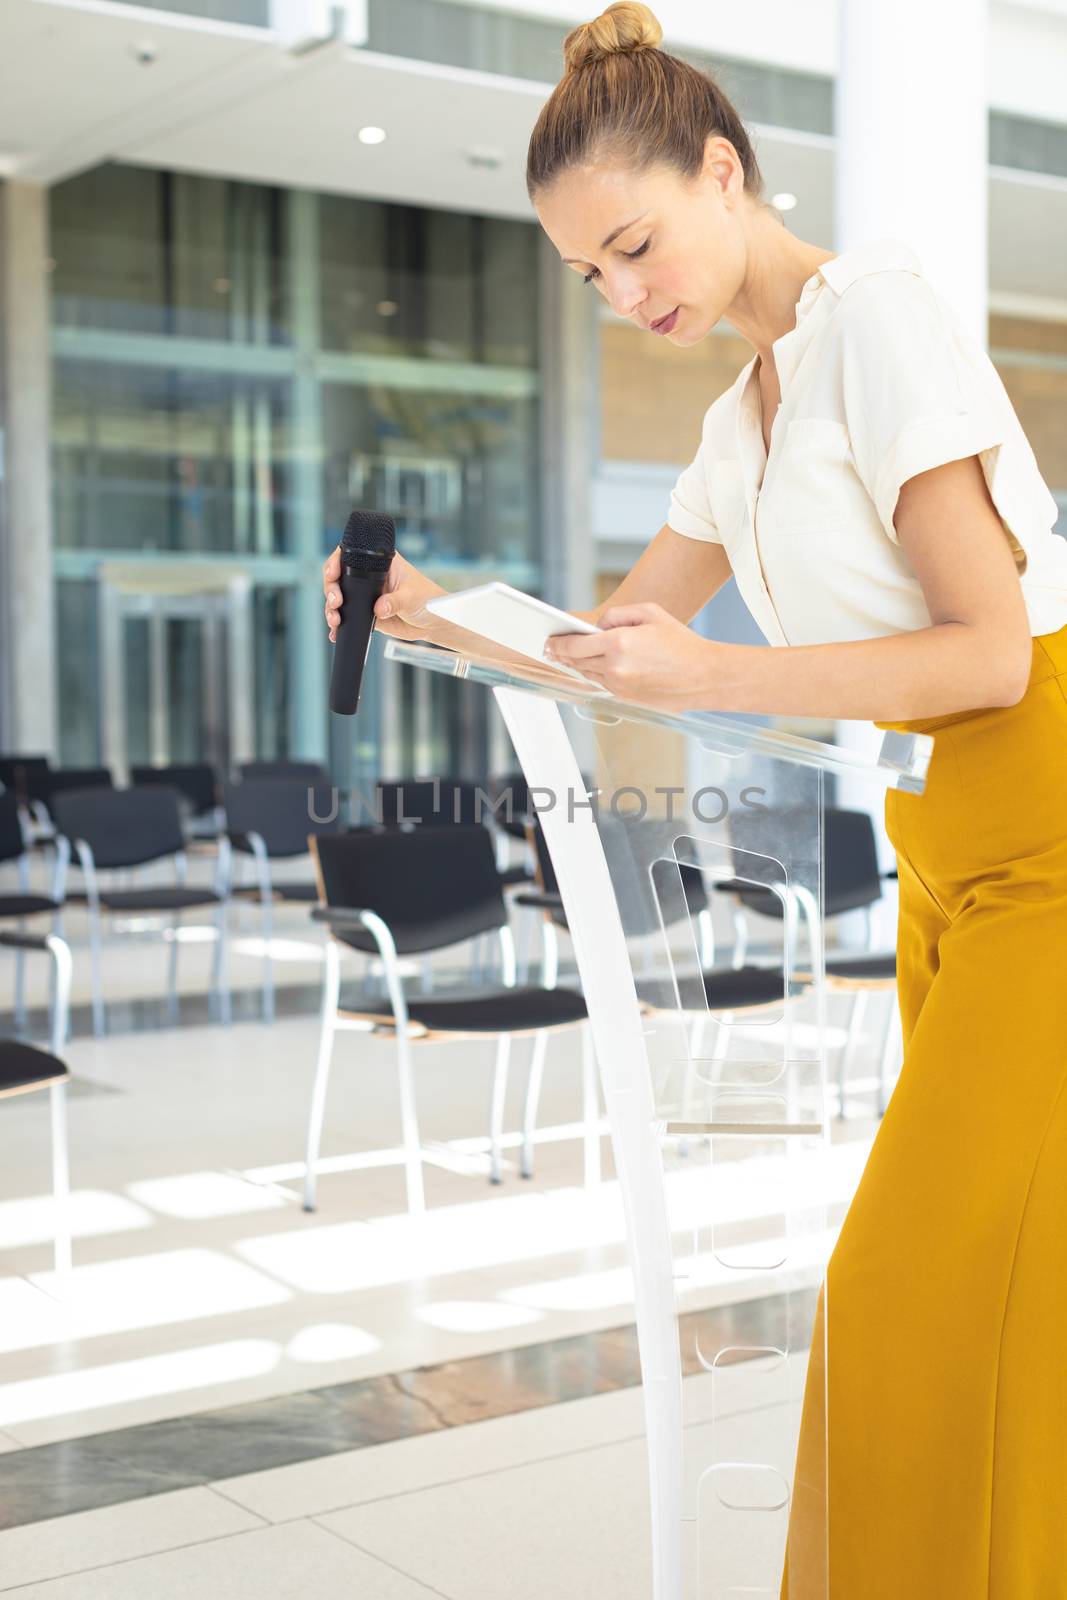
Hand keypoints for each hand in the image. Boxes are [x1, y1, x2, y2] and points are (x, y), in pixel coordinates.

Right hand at [323, 548, 444, 643]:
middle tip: (335, 602)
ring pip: (340, 599)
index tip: (332, 573)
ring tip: (335, 620)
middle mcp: (369, 577)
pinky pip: (347, 617)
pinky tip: (335, 632)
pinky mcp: (366, 613)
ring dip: (332, 609)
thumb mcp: (412, 597)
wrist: (433, 622)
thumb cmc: (428, 600)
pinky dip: (339, 625)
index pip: (350, 555)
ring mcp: (366, 595)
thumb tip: (379, 609)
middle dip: (330, 589)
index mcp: (380, 563)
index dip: (335, 562)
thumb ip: (395, 602)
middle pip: (338, 578)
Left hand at [544, 602, 728, 710]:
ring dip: (577, 666)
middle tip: (550, 650)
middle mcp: (615, 667)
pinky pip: (603, 684)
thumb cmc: (681, 642)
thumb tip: (598, 626)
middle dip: (562, 655)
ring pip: (588, 675)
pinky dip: (596, 675)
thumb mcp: (650, 613)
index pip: (575, 645)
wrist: (704, 676)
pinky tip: (592, 668)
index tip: (548, 641)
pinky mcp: (626, 698)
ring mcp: (620, 686)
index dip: (557, 644)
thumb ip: (618, 614)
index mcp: (619, 642)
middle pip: (577, 662)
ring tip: (567, 658)